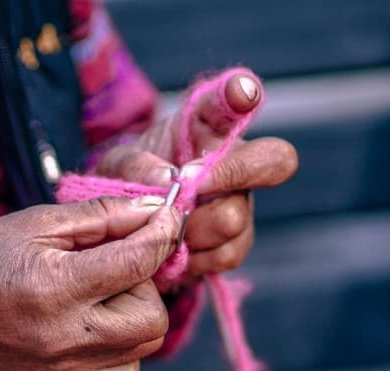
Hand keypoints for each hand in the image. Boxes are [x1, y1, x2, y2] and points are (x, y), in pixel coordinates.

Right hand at [0, 197, 181, 370]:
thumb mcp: (38, 222)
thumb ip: (102, 215)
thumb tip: (155, 208)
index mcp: (57, 287)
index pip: (139, 262)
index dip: (163, 233)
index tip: (166, 216)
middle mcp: (66, 335)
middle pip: (153, 316)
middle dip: (147, 283)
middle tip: (116, 265)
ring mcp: (66, 367)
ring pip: (145, 346)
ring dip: (137, 315)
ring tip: (104, 296)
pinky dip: (125, 350)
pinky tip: (100, 326)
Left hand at [96, 73, 297, 276]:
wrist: (131, 228)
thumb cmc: (132, 181)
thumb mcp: (118, 166)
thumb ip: (135, 166)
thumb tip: (166, 178)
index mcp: (208, 126)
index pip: (232, 99)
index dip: (242, 93)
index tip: (241, 93)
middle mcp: (237, 159)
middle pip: (271, 162)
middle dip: (229, 177)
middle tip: (186, 190)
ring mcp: (242, 201)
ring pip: (234, 218)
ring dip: (192, 229)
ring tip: (167, 227)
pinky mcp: (237, 240)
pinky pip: (227, 253)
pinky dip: (194, 258)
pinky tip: (176, 251)